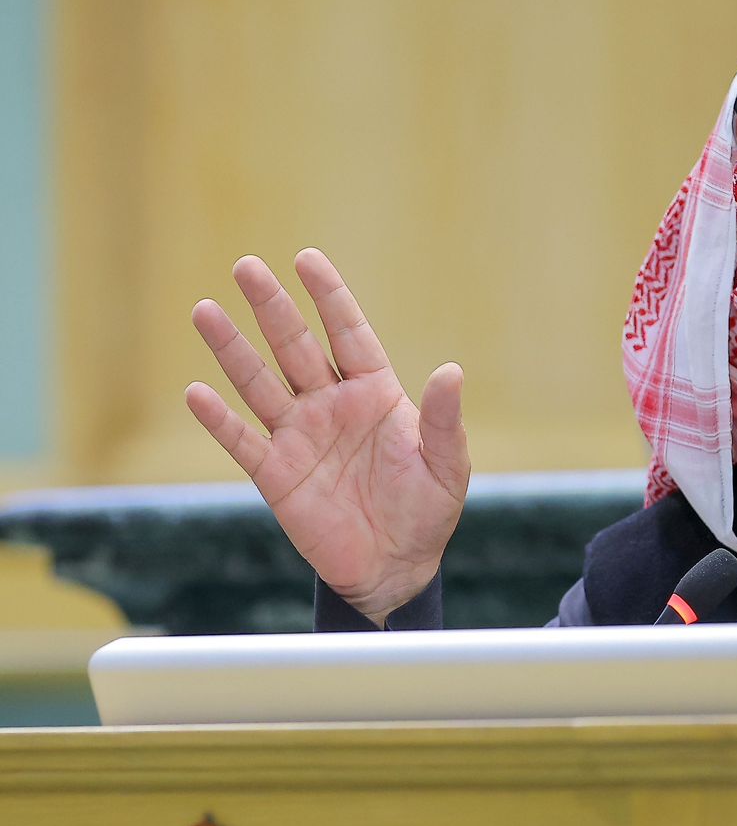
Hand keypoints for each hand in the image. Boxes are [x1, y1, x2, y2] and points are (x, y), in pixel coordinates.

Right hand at [186, 249, 469, 624]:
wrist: (395, 566)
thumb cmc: (427, 510)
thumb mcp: (445, 464)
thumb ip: (442, 420)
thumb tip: (452, 371)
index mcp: (375, 395)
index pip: (349, 334)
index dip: (329, 297)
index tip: (306, 258)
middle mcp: (332, 407)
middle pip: (296, 347)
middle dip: (272, 307)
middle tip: (246, 266)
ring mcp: (300, 437)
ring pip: (260, 384)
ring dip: (232, 350)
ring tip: (205, 311)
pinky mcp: (276, 475)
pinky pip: (242, 442)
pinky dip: (219, 420)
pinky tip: (196, 392)